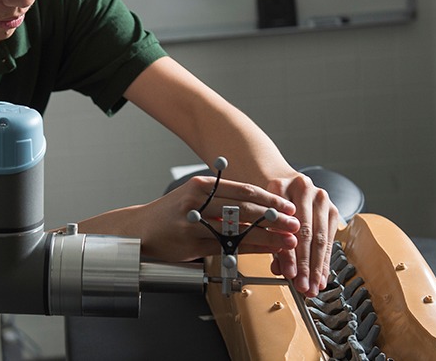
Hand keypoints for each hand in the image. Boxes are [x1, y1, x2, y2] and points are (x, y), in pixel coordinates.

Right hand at [136, 176, 300, 262]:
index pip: (244, 191)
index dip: (270, 199)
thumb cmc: (172, 213)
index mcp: (201, 187)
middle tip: (294, 223)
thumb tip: (260, 205)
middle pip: (245, 210)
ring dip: (267, 236)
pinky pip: (228, 247)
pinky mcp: (193, 245)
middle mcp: (198, 203)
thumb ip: (223, 198)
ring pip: (239, 231)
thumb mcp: (195, 196)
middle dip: (274, 218)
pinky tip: (265, 250)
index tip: (288, 205)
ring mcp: (194, 225)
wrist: (141, 230)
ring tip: (286, 239)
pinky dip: (250, 249)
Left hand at [267, 174, 339, 296]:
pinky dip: (325, 260)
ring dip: (318, 266)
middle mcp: (304, 189)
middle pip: (307, 233)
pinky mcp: (332, 209)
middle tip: (303, 286)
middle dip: (306, 265)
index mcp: (281, 187)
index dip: (289, 254)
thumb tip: (279, 269)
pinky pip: (330, 239)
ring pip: (321, 238)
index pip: (287, 227)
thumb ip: (271, 241)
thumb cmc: (272, 203)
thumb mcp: (265, 218)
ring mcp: (321, 198)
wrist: (285, 182)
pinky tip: (321, 276)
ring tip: (313, 286)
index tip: (290, 274)